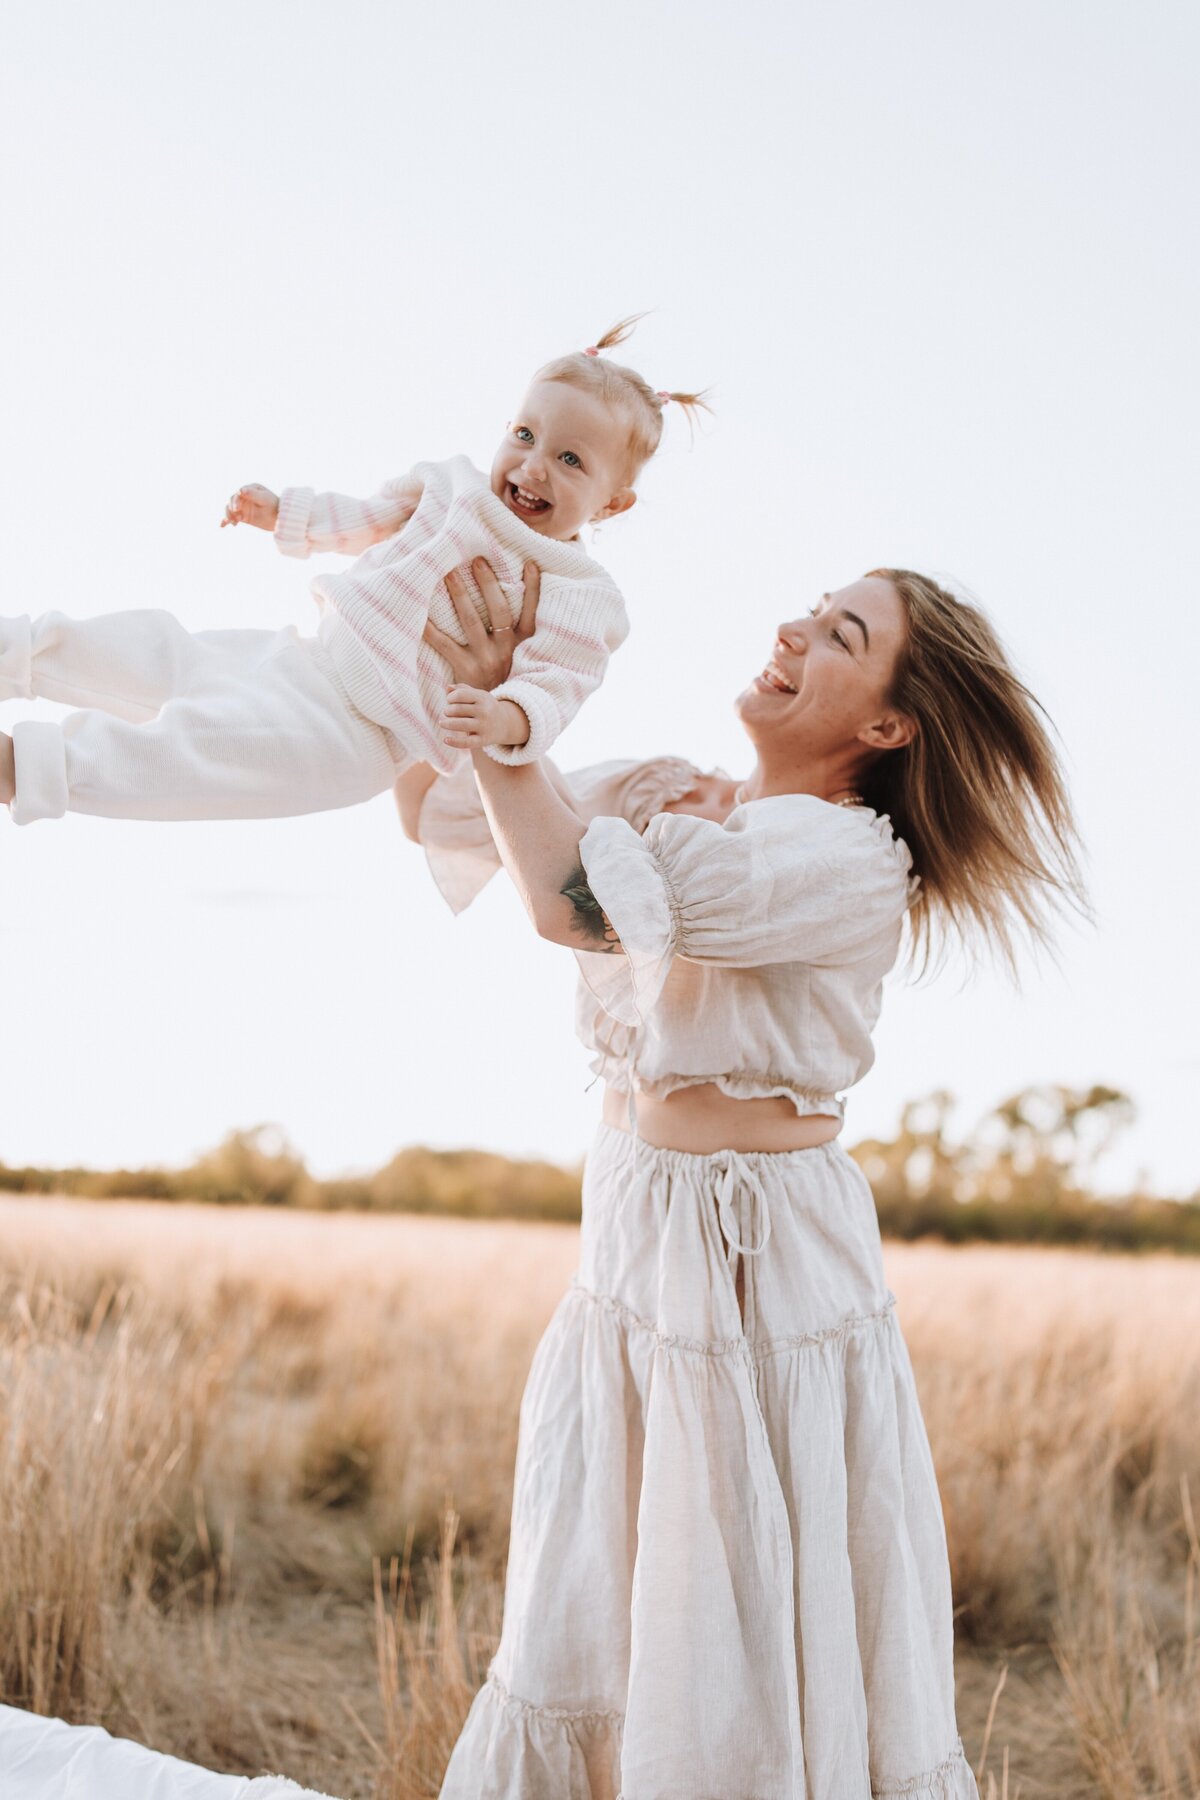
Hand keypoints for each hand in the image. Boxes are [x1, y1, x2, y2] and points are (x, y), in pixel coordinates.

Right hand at [220, 484, 279, 529]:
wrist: (281, 519)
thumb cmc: (275, 506)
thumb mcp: (264, 499)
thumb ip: (253, 494)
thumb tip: (240, 490)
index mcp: (250, 489)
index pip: (238, 493)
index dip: (235, 500)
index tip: (236, 508)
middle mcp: (244, 496)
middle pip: (232, 501)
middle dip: (231, 508)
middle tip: (236, 515)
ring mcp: (243, 506)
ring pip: (230, 509)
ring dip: (228, 515)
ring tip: (232, 522)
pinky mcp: (242, 516)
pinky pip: (232, 518)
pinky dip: (226, 521)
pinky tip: (222, 526)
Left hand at [422, 556, 539, 690]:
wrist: (494, 717)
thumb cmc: (505, 681)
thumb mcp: (520, 661)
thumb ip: (516, 638)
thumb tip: (514, 601)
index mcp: (522, 645)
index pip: (531, 613)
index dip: (533, 589)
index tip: (529, 564)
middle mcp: (506, 650)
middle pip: (498, 610)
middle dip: (487, 583)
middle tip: (476, 560)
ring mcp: (485, 659)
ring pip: (471, 620)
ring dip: (459, 595)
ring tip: (448, 574)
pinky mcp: (465, 669)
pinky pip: (445, 643)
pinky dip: (431, 628)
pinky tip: (420, 613)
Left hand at [440, 686, 530, 752]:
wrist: (506, 723)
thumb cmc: (485, 707)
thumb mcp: (478, 695)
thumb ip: (462, 689)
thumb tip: (448, 688)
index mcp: (482, 698)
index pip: (460, 695)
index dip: (450, 697)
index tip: (450, 701)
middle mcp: (484, 712)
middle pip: (457, 709)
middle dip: (448, 711)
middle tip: (447, 713)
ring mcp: (484, 726)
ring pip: (460, 724)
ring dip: (447, 723)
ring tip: (442, 723)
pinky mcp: (483, 740)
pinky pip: (467, 742)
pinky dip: (455, 742)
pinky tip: (445, 740)